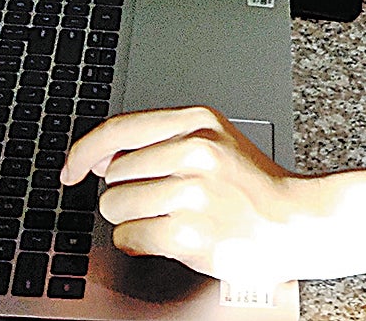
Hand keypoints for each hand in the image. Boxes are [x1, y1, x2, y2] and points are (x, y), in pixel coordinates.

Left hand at [62, 105, 312, 281]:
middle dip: (127, 192)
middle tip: (163, 200)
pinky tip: (170, 237)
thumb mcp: (213, 141)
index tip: (71, 169)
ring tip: (171, 217)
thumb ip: (159, 140)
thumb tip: (97, 157)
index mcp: (198, 122)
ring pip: (115, 206)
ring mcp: (192, 193)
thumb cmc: (250, 186)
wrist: (294, 222)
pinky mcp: (188, 232)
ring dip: (133, 219)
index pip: (119, 129)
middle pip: (113, 175)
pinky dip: (140, 242)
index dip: (84, 151)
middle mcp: (195, 151)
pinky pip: (128, 237)